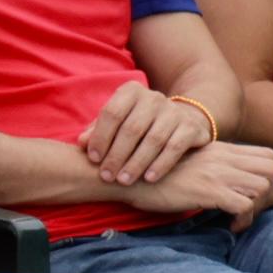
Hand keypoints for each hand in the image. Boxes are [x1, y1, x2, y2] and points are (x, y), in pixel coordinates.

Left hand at [74, 80, 211, 188]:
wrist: (183, 120)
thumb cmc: (139, 123)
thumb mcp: (117, 123)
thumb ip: (98, 131)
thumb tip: (81, 143)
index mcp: (131, 91)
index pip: (112, 113)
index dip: (100, 137)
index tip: (93, 159)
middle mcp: (154, 98)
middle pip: (131, 128)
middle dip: (117, 155)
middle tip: (107, 176)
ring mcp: (174, 111)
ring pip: (153, 140)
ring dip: (136, 163)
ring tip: (124, 180)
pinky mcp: (191, 127)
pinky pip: (175, 148)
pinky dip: (160, 164)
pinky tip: (148, 179)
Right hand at [131, 139, 272, 230]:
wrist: (129, 176)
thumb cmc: (155, 174)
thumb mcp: (190, 162)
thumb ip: (212, 165)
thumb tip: (231, 181)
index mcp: (220, 149)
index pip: (267, 155)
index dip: (270, 176)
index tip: (257, 193)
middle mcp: (223, 158)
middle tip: (256, 207)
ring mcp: (216, 173)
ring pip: (264, 186)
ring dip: (260, 207)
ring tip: (243, 217)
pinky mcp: (208, 191)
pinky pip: (244, 206)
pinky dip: (244, 220)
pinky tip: (231, 225)